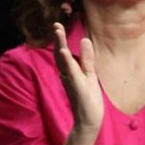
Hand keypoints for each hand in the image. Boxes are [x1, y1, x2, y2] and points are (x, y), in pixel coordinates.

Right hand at [52, 21, 103, 144]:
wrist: (89, 120)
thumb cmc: (88, 98)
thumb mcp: (89, 74)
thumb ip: (86, 58)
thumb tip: (85, 39)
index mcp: (70, 71)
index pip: (63, 52)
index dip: (60, 39)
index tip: (58, 25)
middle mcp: (67, 75)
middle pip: (60, 54)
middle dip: (58, 39)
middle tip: (55, 24)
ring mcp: (71, 81)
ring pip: (63, 62)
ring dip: (60, 46)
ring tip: (58, 32)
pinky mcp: (78, 88)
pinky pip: (72, 73)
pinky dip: (68, 62)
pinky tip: (65, 52)